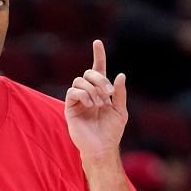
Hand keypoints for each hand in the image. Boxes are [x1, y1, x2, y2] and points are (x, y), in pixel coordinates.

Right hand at [64, 40, 128, 160]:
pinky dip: (84, 95)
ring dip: (93, 89)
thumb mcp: (121, 111)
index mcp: (100, 92)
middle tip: (109, 94)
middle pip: (89, 73)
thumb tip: (120, 75)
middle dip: (100, 79)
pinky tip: (91, 104)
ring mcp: (78, 100)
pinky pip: (73, 92)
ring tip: (100, 104)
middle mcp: (88, 93)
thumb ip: (120, 93)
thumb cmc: (112, 132)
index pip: (97, 70)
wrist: (102, 148)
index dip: (98, 56)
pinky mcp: (70, 108)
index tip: (97, 42)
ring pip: (80, 81)